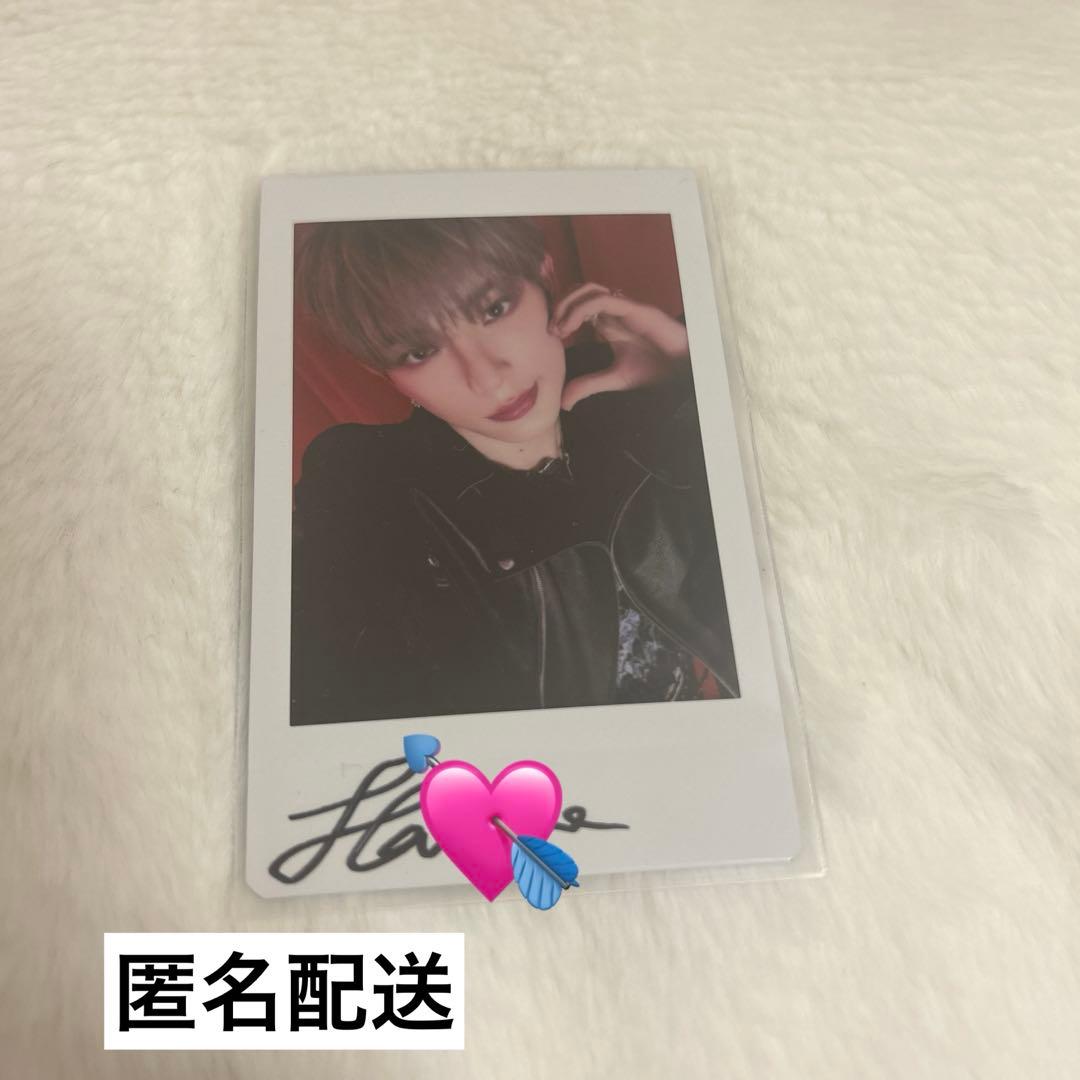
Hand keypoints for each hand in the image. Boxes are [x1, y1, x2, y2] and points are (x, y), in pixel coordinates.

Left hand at [552, 284, 689, 410]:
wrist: (685, 369)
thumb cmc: (657, 369)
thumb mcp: (615, 379)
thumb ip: (588, 385)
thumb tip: (563, 403)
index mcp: (609, 322)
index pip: (578, 305)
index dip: (560, 314)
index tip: (550, 336)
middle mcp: (615, 311)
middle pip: (580, 291)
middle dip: (560, 304)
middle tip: (550, 329)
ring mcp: (625, 308)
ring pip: (589, 289)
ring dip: (568, 303)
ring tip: (559, 327)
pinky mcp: (636, 310)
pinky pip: (603, 299)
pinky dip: (581, 309)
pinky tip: (571, 327)